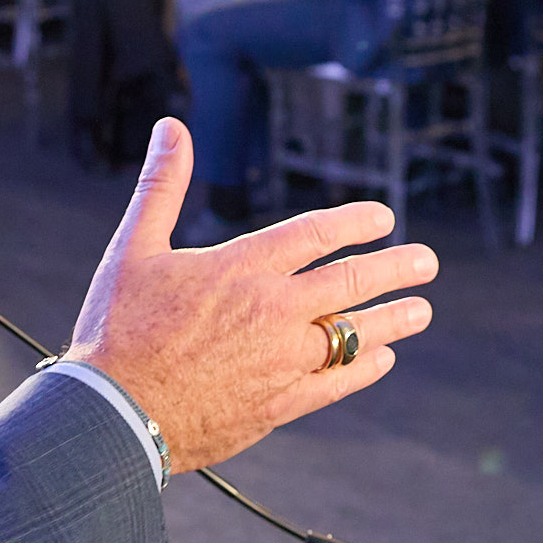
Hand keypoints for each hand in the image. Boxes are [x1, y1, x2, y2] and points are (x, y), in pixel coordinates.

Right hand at [69, 122, 436, 470]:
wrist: (115, 415)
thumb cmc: (118, 329)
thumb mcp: (134, 246)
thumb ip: (162, 185)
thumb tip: (173, 128)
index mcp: (242, 267)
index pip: (316, 233)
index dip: (356, 222)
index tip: (384, 218)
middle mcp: (272, 310)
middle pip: (350, 282)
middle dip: (395, 268)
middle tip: (427, 262)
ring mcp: (282, 360)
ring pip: (354, 334)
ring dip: (392, 319)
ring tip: (421, 309)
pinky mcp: (279, 404)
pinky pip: (336, 384)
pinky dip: (363, 369)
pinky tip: (382, 360)